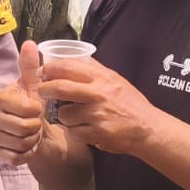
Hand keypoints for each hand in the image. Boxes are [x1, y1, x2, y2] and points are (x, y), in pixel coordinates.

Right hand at [0, 42, 46, 164]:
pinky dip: (27, 151)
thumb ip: (30, 66)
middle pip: (26, 128)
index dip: (36, 110)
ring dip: (32, 139)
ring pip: (23, 143)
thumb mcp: (31, 85)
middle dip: (36, 126)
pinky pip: (19, 156)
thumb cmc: (28, 106)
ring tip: (29, 131)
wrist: (28, 129)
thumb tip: (29, 43)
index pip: (28, 109)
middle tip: (32, 121)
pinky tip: (25, 143)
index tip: (33, 108)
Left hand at [38, 55, 157, 155]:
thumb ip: (94, 69)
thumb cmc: (130, 103)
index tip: (43, 71)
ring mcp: (97, 113)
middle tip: (42, 92)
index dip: (50, 68)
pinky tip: (85, 128)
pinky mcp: (97, 132)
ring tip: (73, 116)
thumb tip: (72, 57)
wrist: (147, 127)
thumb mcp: (114, 79)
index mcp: (102, 78)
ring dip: (63, 115)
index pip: (68, 66)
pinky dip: (75, 131)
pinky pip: (74, 131)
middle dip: (45, 89)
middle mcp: (99, 93)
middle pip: (60, 87)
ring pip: (64, 113)